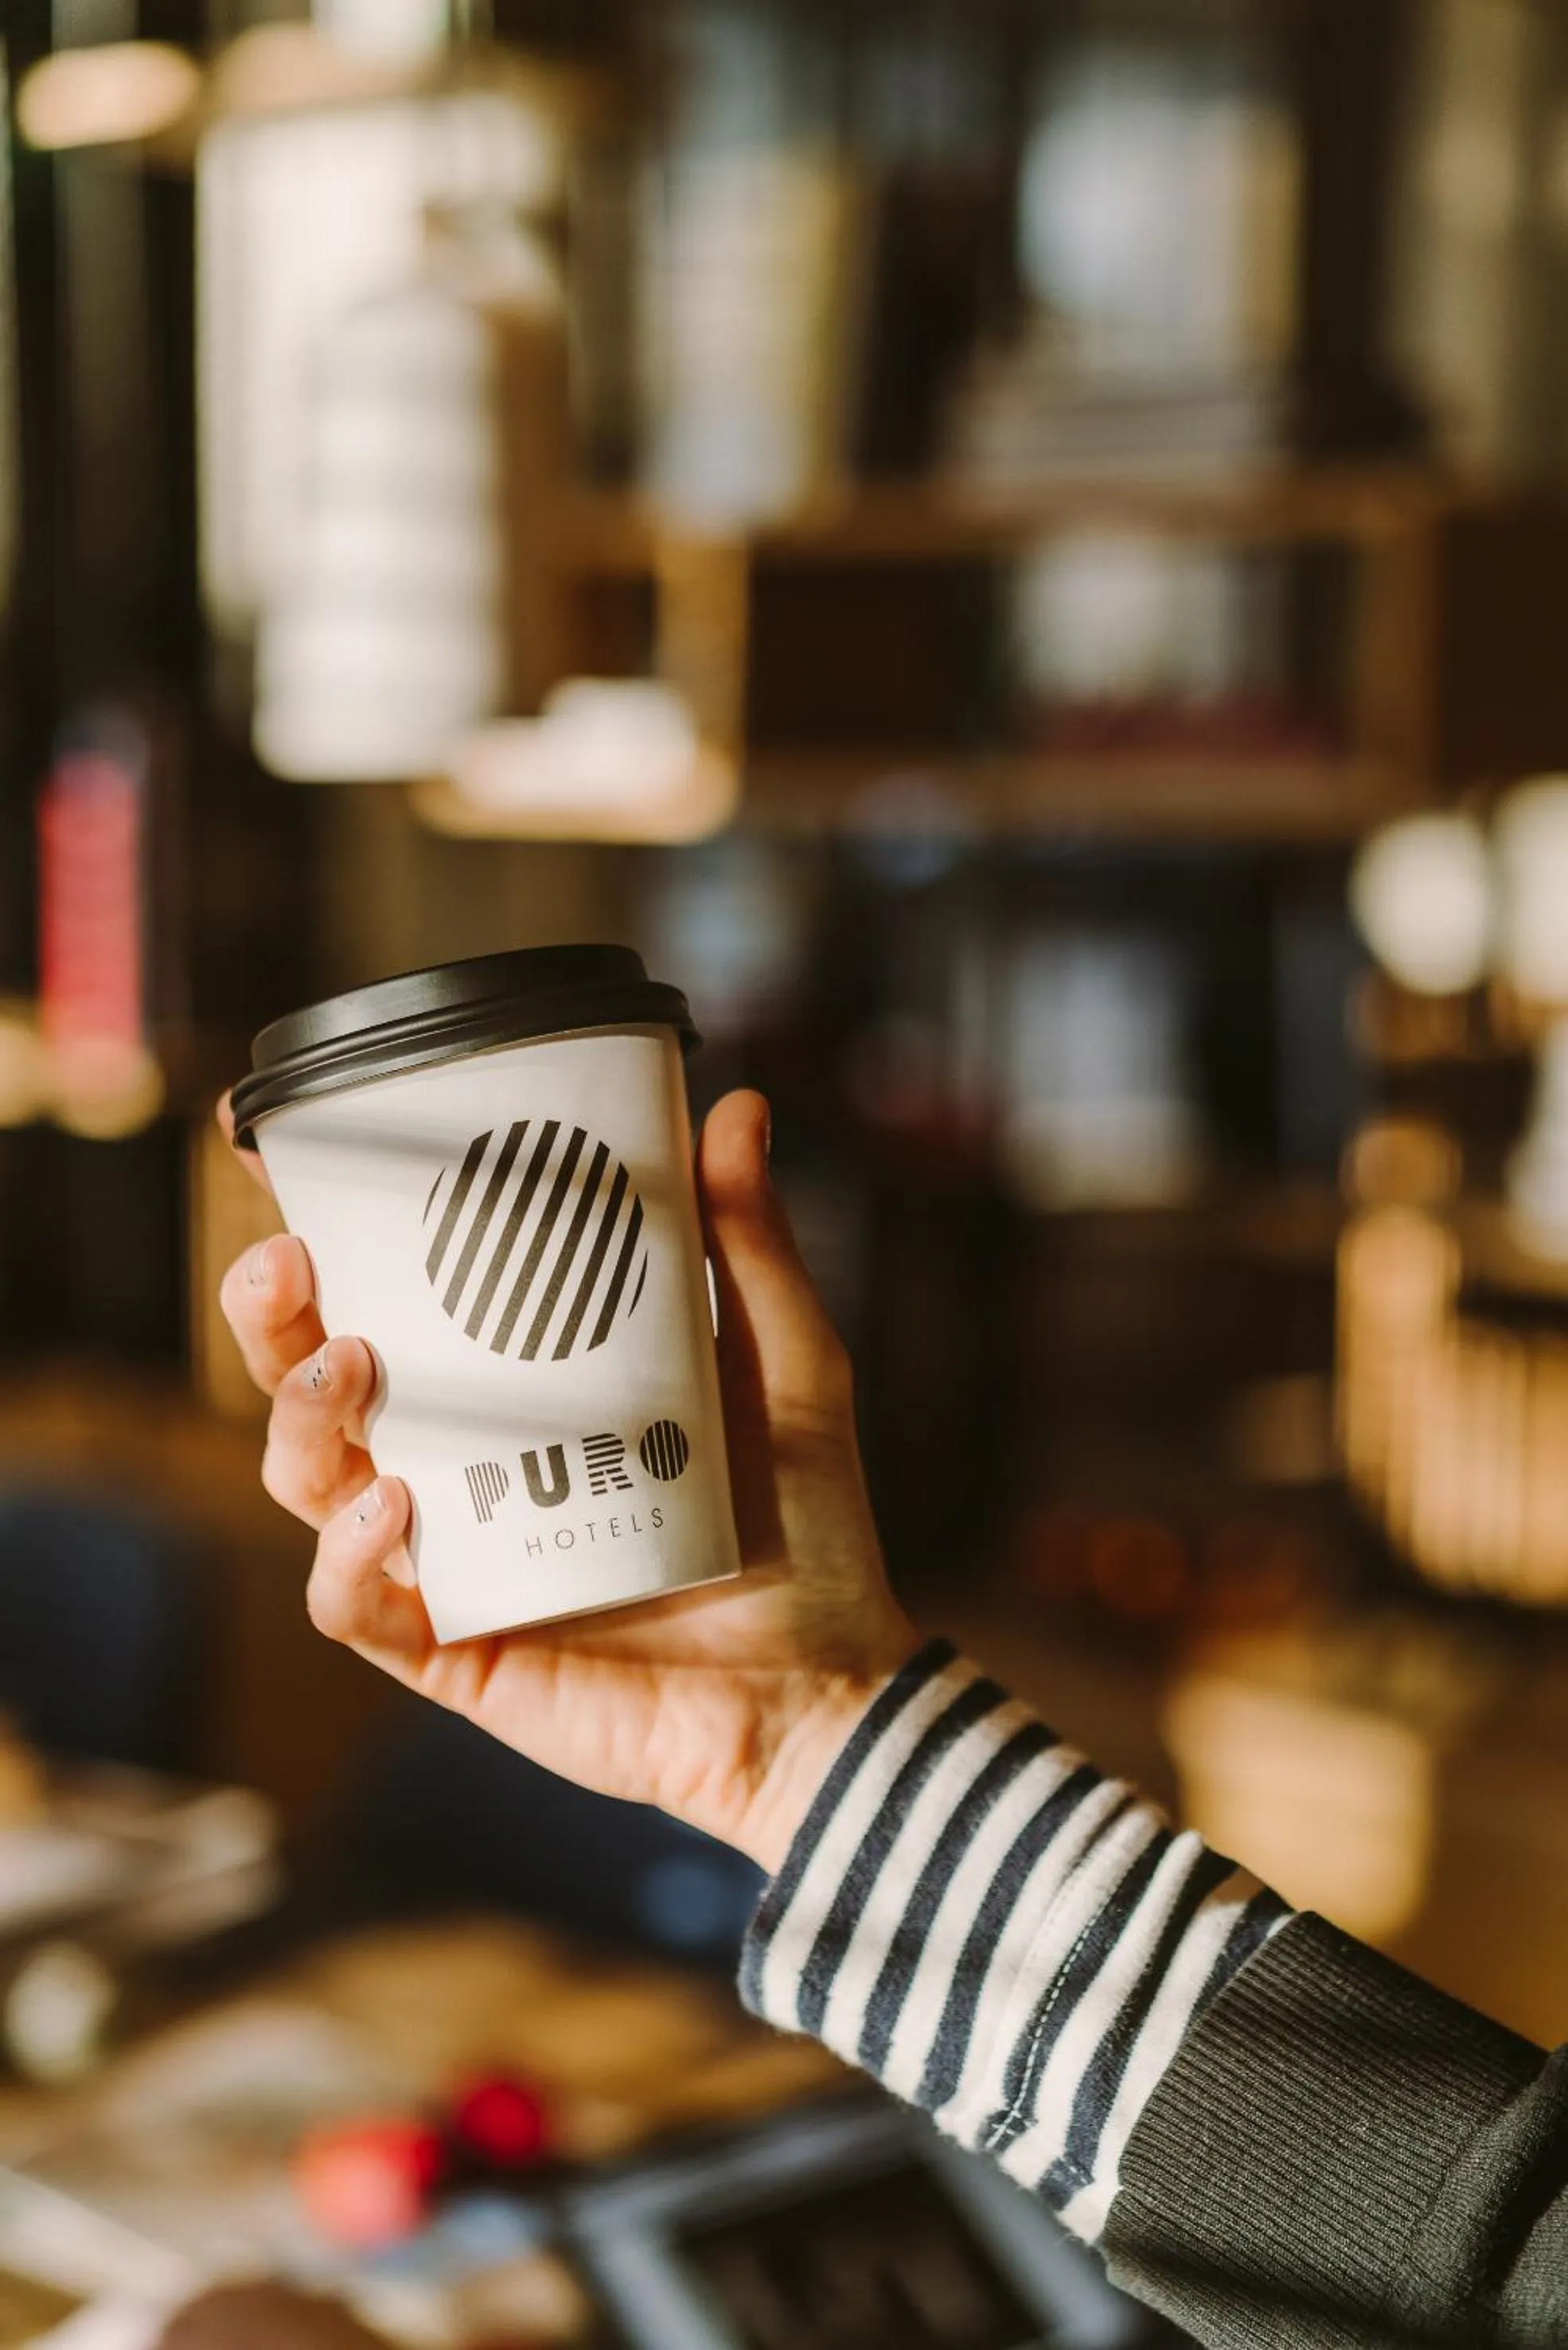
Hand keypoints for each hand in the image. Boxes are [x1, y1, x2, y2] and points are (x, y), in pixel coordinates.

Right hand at [218, 1089, 916, 1871]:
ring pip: (308, 1483)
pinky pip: (355, 1607)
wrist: (831, 1686)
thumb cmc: (808, 1528)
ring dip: (299, 1417)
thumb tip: (736, 1106)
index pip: (387, 1303)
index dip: (316, 1238)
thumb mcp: (784, 1364)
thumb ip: (750, 1247)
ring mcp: (450, 1563)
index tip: (275, 1153)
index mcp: (513, 1393)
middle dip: (272, 1319)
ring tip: (353, 1365)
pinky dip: (348, 1554)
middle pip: (312, 1387)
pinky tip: (391, 1502)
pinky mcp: (457, 1651)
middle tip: (291, 1260)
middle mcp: (461, 1471)